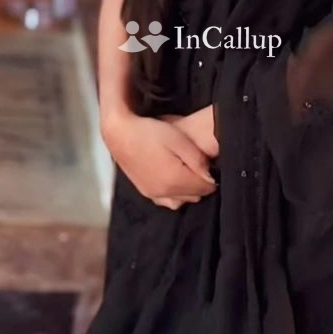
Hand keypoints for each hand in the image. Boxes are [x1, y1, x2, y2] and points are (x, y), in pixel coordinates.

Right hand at [102, 111, 216, 205]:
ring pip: (182, 200)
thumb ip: (198, 160)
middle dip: (202, 183)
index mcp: (175, 180)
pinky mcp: (145, 192)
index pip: (206, 187)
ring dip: (189, 190)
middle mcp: (165, 193)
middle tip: (200, 165)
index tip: (211, 164)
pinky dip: (175, 195)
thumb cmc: (150, 132)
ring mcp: (153, 194)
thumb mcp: (179, 140)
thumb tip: (211, 176)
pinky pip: (168, 201)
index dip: (212, 176)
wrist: (119, 134)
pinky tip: (174, 180)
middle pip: (195, 195)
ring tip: (188, 172)